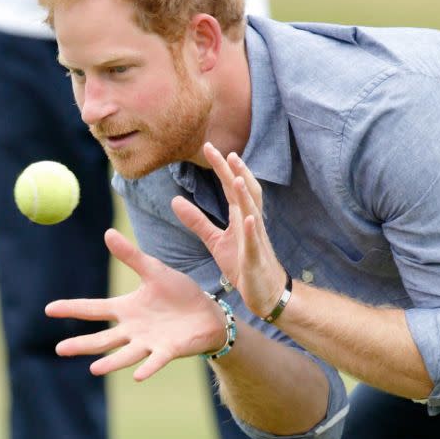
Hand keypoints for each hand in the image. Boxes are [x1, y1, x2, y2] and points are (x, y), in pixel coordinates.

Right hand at [45, 229, 226, 379]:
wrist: (208, 313)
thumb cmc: (180, 293)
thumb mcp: (154, 271)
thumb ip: (132, 256)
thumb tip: (107, 233)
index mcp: (126, 309)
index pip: (94, 308)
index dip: (72, 308)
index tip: (49, 308)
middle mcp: (133, 329)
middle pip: (103, 339)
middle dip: (82, 344)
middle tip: (59, 350)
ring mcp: (149, 342)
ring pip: (125, 354)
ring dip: (111, 362)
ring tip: (94, 369)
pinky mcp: (168, 350)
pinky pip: (155, 361)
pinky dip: (147, 368)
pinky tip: (137, 376)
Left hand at [171, 144, 288, 319]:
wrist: (265, 291)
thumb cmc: (243, 263)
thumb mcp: (215, 240)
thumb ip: (197, 220)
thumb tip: (174, 200)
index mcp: (240, 217)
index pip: (231, 187)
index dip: (222, 168)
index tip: (209, 147)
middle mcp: (250, 223)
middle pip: (245, 192)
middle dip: (236, 173)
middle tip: (225, 152)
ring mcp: (255, 239)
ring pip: (253, 212)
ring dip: (246, 196)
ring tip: (238, 178)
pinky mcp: (255, 258)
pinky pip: (255, 242)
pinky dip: (253, 229)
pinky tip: (249, 219)